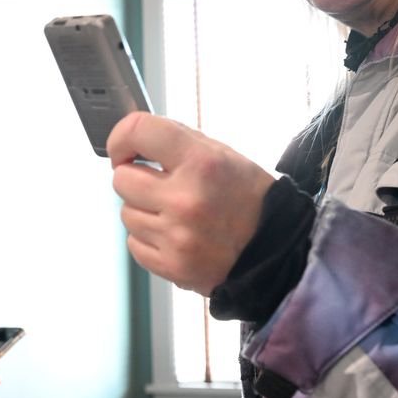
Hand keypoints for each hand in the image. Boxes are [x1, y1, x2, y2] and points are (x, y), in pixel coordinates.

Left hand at [106, 112, 274, 295]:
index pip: (137, 131)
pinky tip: (173, 234)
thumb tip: (133, 137)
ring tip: (173, 213)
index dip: (121, 137)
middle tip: (158, 184)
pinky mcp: (172, 266)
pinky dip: (147, 238)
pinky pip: (133, 243)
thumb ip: (177, 141)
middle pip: (121, 179)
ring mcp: (176, 236)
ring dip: (143, 210)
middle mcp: (185, 199)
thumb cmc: (247, 197)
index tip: (124, 149)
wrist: (276, 251)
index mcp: (200, 162)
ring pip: (125, 213)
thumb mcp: (223, 155)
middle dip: (135, 178)